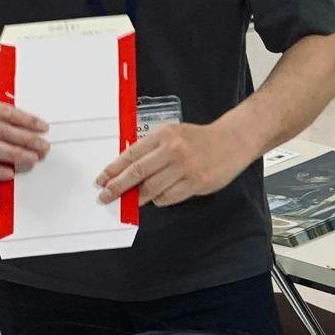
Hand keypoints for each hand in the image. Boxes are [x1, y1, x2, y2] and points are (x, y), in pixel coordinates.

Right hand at [0, 100, 48, 182]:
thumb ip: (0, 117)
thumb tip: (30, 128)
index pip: (5, 112)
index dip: (26, 120)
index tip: (42, 127)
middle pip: (1, 130)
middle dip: (25, 139)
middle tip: (42, 146)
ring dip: (14, 154)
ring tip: (31, 159)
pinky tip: (8, 173)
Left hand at [97, 116, 253, 208]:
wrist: (233, 141)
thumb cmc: (200, 138)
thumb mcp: (173, 133)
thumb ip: (152, 148)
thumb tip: (128, 169)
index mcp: (164, 135)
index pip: (132, 154)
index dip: (114, 169)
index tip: (102, 179)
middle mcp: (174, 151)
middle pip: (138, 173)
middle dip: (118, 187)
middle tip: (106, 196)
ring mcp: (186, 168)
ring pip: (153, 189)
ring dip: (139, 197)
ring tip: (132, 201)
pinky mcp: (197, 183)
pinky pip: (170, 197)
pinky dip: (160, 200)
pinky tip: (158, 198)